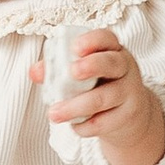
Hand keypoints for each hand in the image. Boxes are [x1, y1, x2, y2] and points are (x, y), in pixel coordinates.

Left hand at [33, 29, 164, 164]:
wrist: (129, 115)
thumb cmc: (99, 85)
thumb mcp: (83, 72)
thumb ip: (57, 69)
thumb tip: (35, 72)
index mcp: (111, 50)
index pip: (105, 38)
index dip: (91, 40)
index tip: (75, 47)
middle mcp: (124, 68)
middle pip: (111, 63)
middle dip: (91, 66)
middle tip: (72, 72)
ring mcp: (129, 92)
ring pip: (104, 98)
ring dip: (76, 106)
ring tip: (53, 113)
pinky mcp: (128, 116)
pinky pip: (105, 122)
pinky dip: (85, 126)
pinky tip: (74, 126)